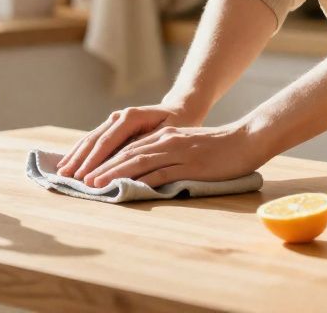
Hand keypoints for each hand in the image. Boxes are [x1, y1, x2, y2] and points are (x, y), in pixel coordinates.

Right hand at [56, 104, 201, 180]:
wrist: (180, 109)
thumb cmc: (178, 123)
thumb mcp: (168, 134)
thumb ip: (146, 145)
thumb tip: (126, 161)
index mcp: (131, 117)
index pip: (107, 142)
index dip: (94, 160)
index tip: (84, 177)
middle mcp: (118, 116)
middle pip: (94, 140)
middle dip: (79, 160)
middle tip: (66, 178)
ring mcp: (113, 120)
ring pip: (89, 139)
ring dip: (75, 156)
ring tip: (62, 172)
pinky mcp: (112, 127)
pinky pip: (92, 140)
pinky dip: (79, 152)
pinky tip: (69, 162)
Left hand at [82, 121, 265, 187]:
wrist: (246, 139)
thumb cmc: (218, 148)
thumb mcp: (186, 147)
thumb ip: (165, 155)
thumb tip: (144, 172)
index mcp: (163, 137)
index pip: (127, 148)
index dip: (103, 159)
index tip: (85, 171)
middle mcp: (165, 141)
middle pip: (126, 154)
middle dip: (100, 167)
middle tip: (80, 179)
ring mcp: (177, 152)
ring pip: (138, 161)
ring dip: (114, 173)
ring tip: (95, 184)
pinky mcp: (190, 165)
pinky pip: (162, 173)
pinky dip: (142, 181)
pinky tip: (128, 189)